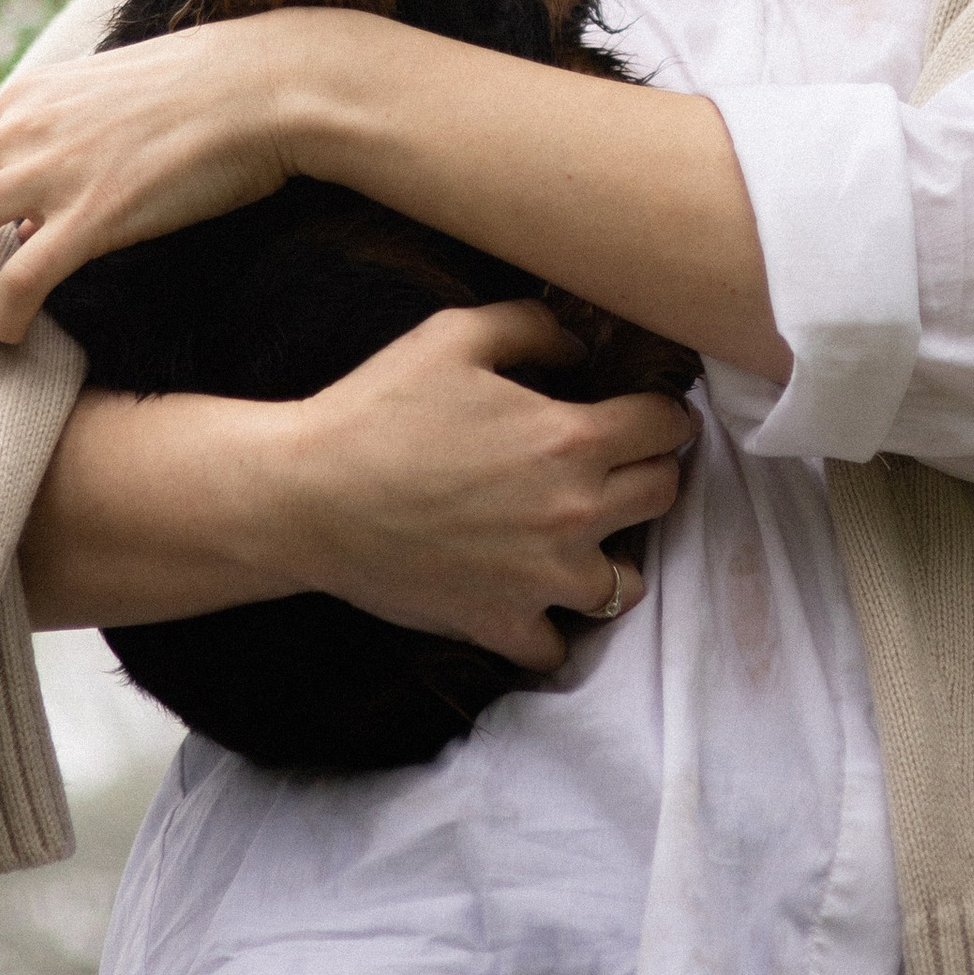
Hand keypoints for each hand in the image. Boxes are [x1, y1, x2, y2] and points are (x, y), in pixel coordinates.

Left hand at [0, 17, 321, 341]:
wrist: (274, 83)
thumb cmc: (211, 93)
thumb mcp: (111, 93)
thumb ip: (67, 132)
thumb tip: (51, 188)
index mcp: (26, 97)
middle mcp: (23, 127)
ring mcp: (55, 169)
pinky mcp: (98, 212)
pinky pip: (16, 280)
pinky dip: (1, 320)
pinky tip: (21, 333)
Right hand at [275, 300, 698, 671]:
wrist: (310, 496)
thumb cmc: (380, 407)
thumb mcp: (455, 334)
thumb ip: (532, 327)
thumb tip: (580, 346)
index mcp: (569, 438)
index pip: (664, 426)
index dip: (663, 412)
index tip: (652, 414)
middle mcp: (573, 514)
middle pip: (661, 495)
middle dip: (650, 470)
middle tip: (620, 463)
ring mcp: (541, 580)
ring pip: (627, 583)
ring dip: (614, 555)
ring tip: (583, 537)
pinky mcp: (501, 625)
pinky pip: (557, 646)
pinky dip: (553, 626)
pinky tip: (535, 597)